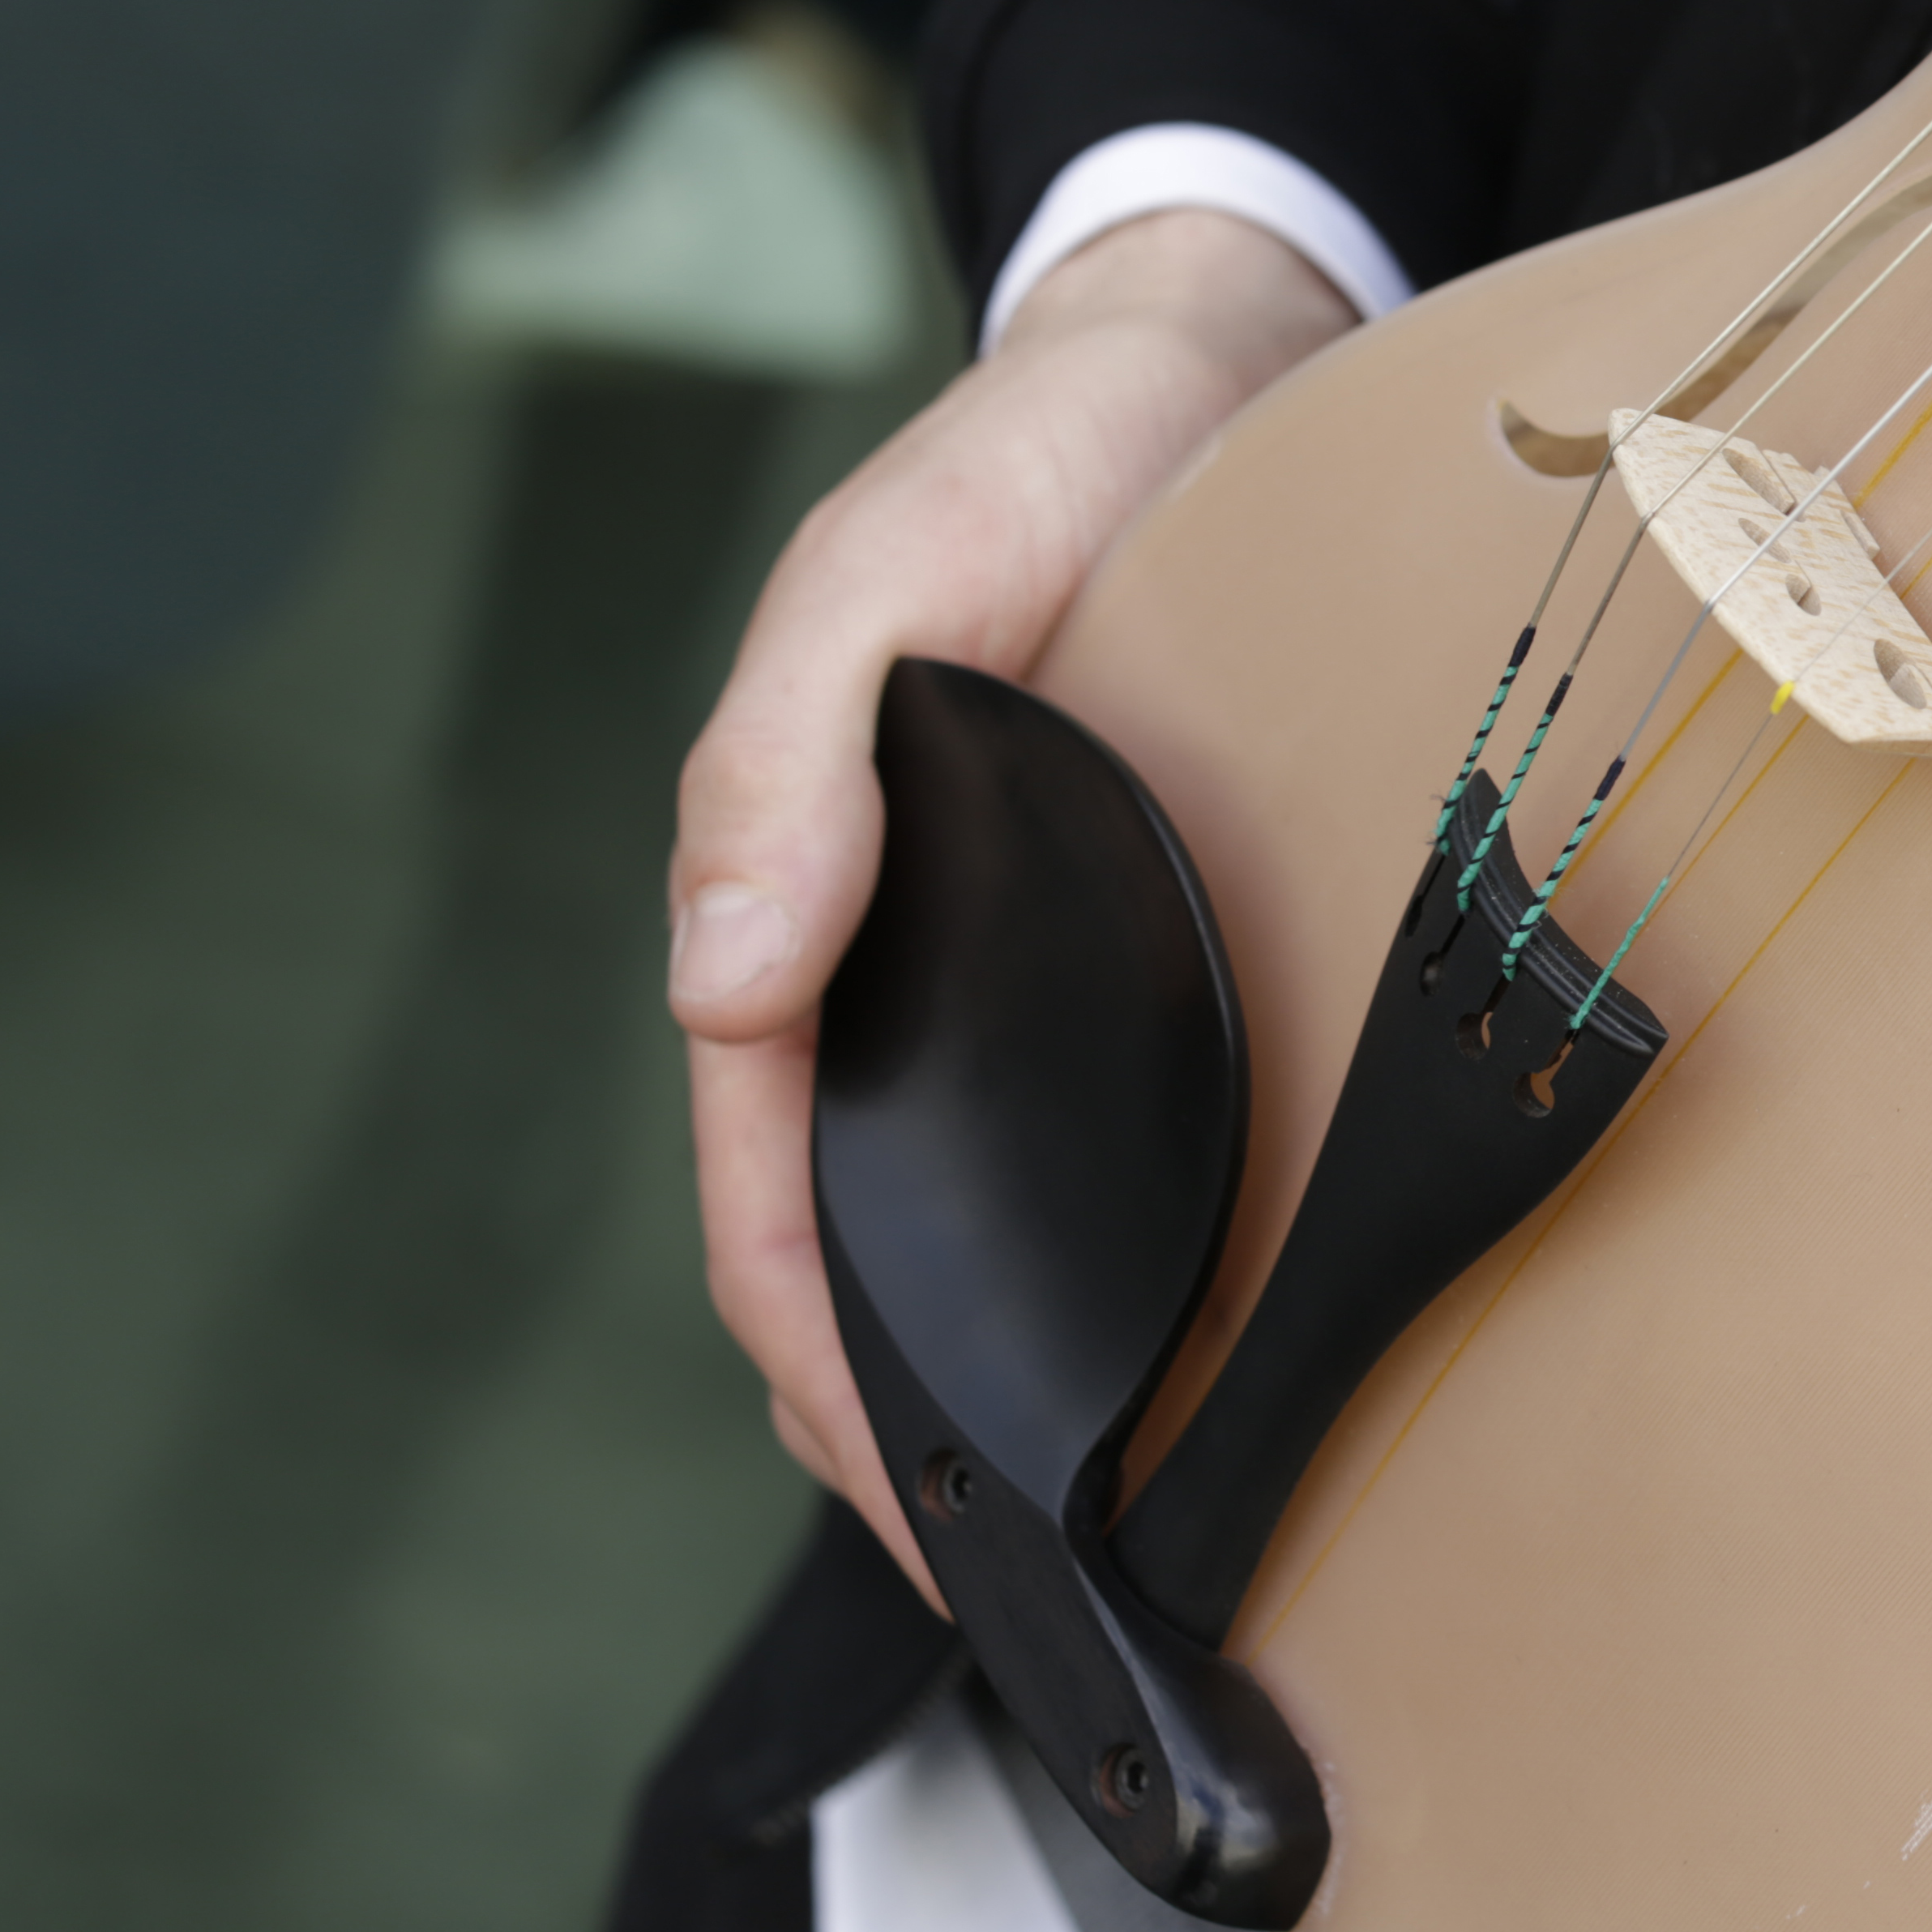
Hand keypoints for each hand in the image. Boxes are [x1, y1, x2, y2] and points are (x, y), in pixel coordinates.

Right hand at [667, 208, 1356, 1597]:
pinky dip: (1133, 1243)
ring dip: (1021, 1356)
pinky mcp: (1147, 935)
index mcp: (811, 913)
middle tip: (1032, 1564)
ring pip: (990, 1204)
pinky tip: (1216, 1331)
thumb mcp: (882, 577)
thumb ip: (782, 764)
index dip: (825, 1365)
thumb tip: (715, 985)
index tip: (916, 1497)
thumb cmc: (1023, 462)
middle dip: (917, 1417)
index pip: (783, 1197)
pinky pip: (1116, 1122)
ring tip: (1117, 1503)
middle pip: (875, 1243)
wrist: (1201, 367)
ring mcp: (1027, 962)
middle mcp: (907, 963)